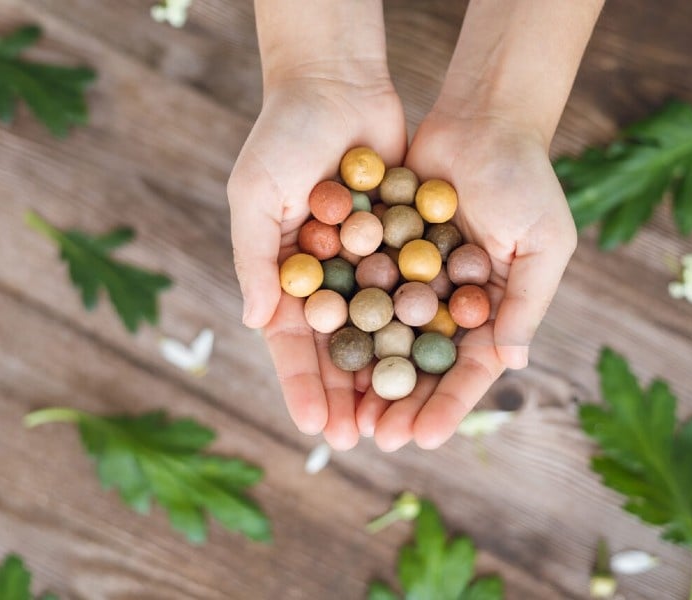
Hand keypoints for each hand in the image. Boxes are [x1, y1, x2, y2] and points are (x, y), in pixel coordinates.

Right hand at [227, 73, 404, 449]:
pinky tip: (435, 362)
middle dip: (349, 394)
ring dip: (388, 373)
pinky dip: (422, 326)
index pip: (294, 343)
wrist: (338, 82)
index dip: (303, 386)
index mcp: (286, 273)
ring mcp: (367, 262)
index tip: (317, 428)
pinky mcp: (402, 242)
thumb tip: (257, 326)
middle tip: (365, 438)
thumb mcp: (255, 195)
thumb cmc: (283, 135)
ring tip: (401, 416)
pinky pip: (412, 292)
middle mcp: (327, 276)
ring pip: (380, 331)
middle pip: (340, 348)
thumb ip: (256, 260)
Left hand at [356, 111, 576, 450]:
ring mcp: (415, 279)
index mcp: (493, 308)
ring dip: (366, 376)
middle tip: (373, 439)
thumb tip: (512, 364)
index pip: (469, 370)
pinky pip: (362, 293)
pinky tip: (323, 353)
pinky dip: (345, 322)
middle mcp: (451, 302)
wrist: (482, 116)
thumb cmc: (525, 178)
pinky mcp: (384, 251)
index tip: (423, 439)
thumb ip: (527, 301)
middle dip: (400, 403)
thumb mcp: (542, 241)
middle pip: (421, 365)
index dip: (447, 406)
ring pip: (386, 339)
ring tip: (344, 413)